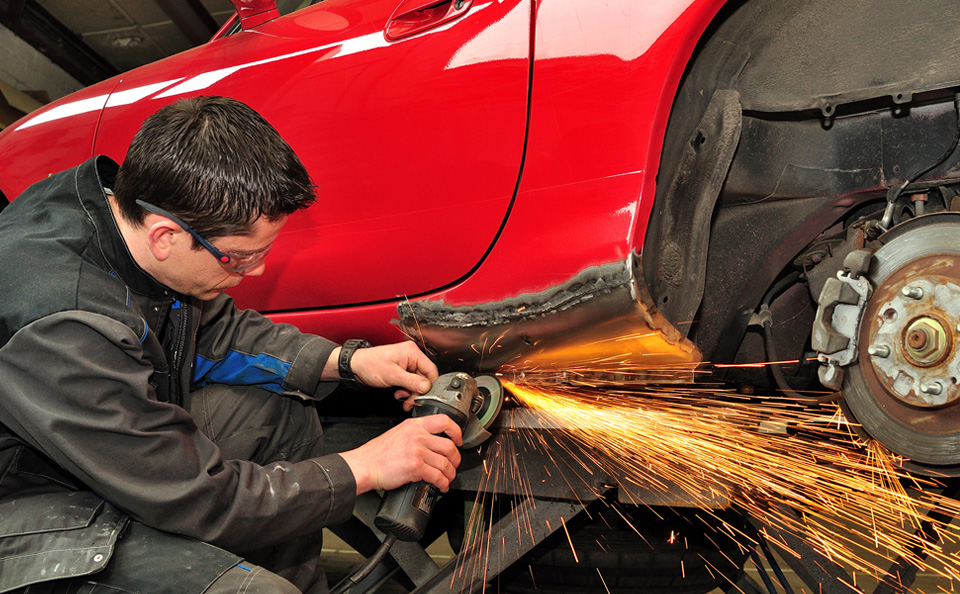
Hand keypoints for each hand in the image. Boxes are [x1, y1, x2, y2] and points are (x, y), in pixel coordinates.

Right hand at [339, 414, 462, 494]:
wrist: (365, 466)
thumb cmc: (378, 453)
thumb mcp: (398, 433)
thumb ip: (415, 434)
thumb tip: (433, 442)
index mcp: (414, 425)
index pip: (444, 421)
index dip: (456, 431)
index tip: (458, 440)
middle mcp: (417, 435)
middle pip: (449, 445)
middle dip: (456, 459)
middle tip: (454, 465)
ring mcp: (417, 451)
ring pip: (445, 463)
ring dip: (450, 474)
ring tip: (448, 478)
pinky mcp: (415, 467)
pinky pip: (437, 476)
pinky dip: (443, 483)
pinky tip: (442, 486)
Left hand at [349, 341, 438, 400]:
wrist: (355, 366)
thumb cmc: (370, 364)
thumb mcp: (392, 375)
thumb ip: (411, 381)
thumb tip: (426, 386)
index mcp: (412, 352)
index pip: (431, 370)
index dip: (429, 385)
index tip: (423, 396)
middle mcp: (411, 356)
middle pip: (424, 378)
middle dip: (417, 391)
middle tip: (410, 401)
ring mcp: (407, 363)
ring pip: (418, 382)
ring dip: (411, 393)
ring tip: (402, 398)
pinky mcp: (402, 370)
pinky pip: (410, 382)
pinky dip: (406, 390)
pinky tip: (399, 394)